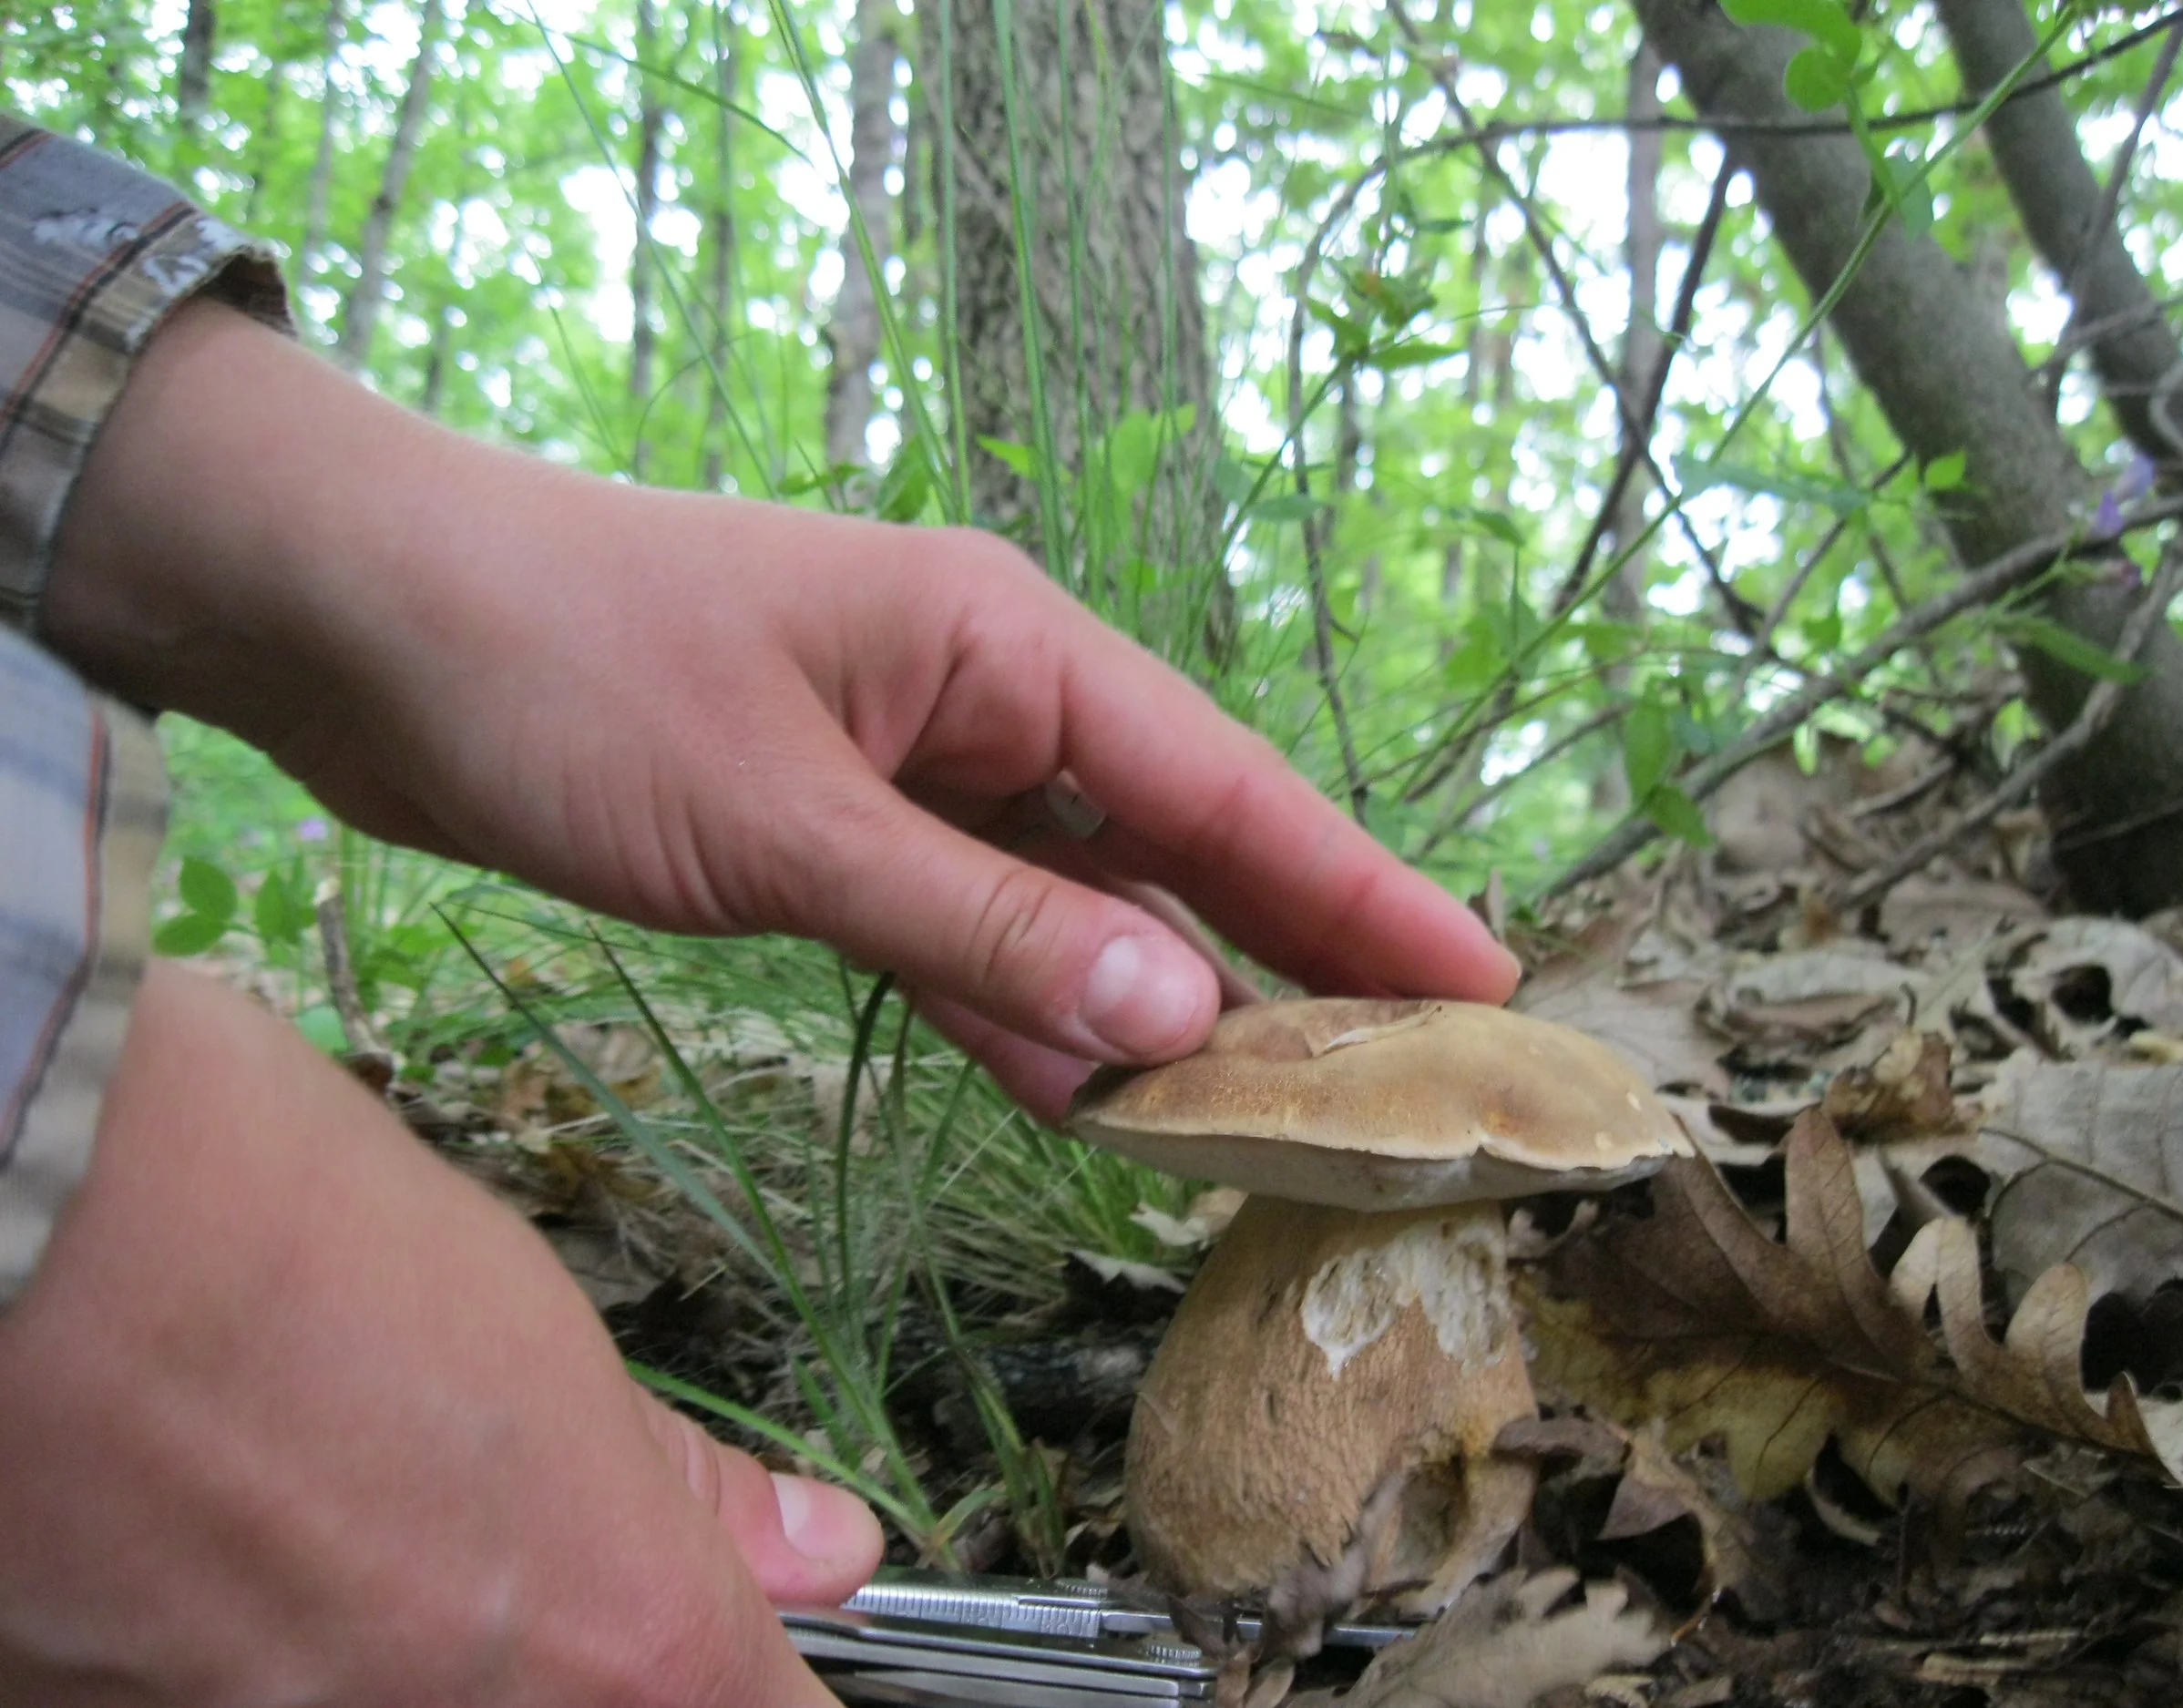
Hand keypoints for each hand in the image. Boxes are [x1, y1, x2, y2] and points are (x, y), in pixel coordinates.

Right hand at [0, 960, 883, 1704]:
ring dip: (390, 1653)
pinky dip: (253, 1658)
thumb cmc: (297, 1238)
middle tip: (475, 1537)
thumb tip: (827, 1552)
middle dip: (556, 1656)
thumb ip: (688, 1489)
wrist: (20, 1219)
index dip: (758, 1675)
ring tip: (322, 1511)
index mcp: (619, 1648)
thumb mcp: (542, 1337)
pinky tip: (214, 1539)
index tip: (740, 1637)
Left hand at [48, 304, 1517, 1113]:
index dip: (1359, 895)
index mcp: (1007, 647)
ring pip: (1074, 909)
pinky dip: (1024, 1015)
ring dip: (1153, 1015)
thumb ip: (984, 926)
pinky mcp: (835, 832)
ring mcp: (913, 772)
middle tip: (1411, 1082)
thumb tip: (1180, 1022)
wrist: (357, 622)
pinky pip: (968, 936)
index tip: (1478, 985)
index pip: (1225, 788)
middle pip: (1175, 852)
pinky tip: (1092, 1103)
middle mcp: (985, 703)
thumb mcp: (782, 821)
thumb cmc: (564, 671)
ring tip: (1275, 1125)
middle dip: (1288, 965)